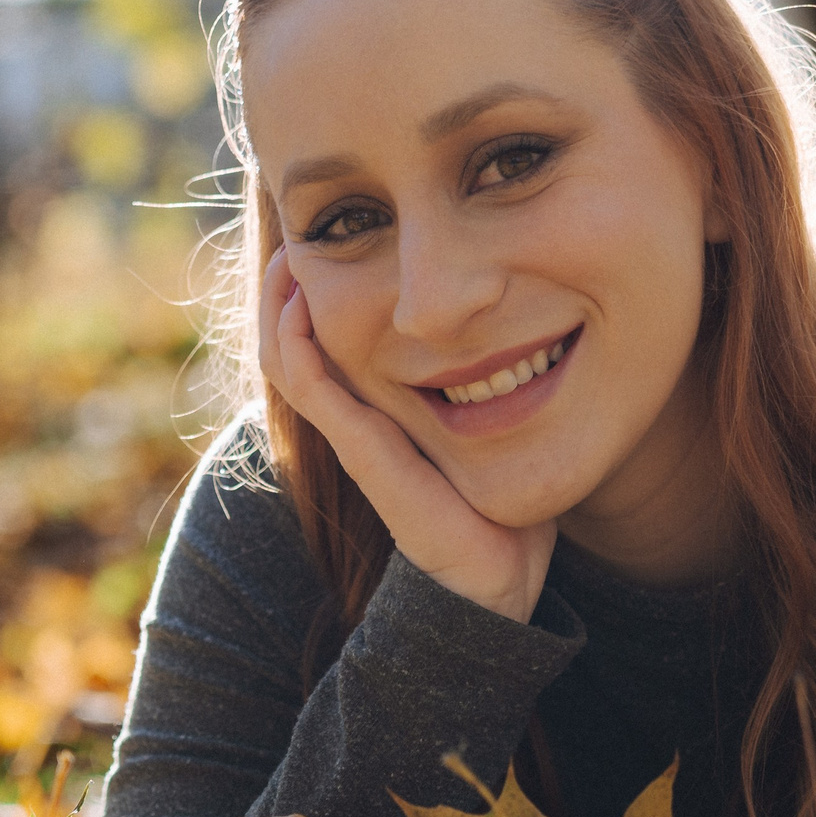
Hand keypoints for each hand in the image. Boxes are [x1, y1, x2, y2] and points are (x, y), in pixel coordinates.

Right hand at [259, 249, 556, 621]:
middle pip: (294, 345)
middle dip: (283, 290)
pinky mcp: (368, 461)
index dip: (310, 293)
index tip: (320, 239)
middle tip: (292, 236)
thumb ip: (500, 378)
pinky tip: (300, 310)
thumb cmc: (503, 504)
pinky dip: (301, 351)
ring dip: (280, 310)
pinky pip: (319, 397)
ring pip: (291, 364)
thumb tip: (535, 316)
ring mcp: (358, 441)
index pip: (324, 340)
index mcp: (381, 412)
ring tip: (285, 260)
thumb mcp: (499, 424)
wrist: (500, 581)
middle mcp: (359, 423)